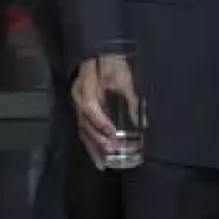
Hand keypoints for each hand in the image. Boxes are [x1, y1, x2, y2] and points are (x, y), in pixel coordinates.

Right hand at [71, 54, 139, 170]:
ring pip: (84, 132)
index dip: (100, 122)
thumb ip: (131, 98)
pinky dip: (92, 147)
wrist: (98, 54)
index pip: (90, 107)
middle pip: (85, 125)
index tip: (112, 133)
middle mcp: (77, 100)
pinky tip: (99, 160)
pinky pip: (85, 132)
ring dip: (95, 149)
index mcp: (86, 88)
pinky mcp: (82, 113)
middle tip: (115, 152)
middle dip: (100, 141)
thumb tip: (141, 121)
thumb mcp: (124, 76)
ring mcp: (77, 108)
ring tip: (106, 164)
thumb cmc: (112, 62)